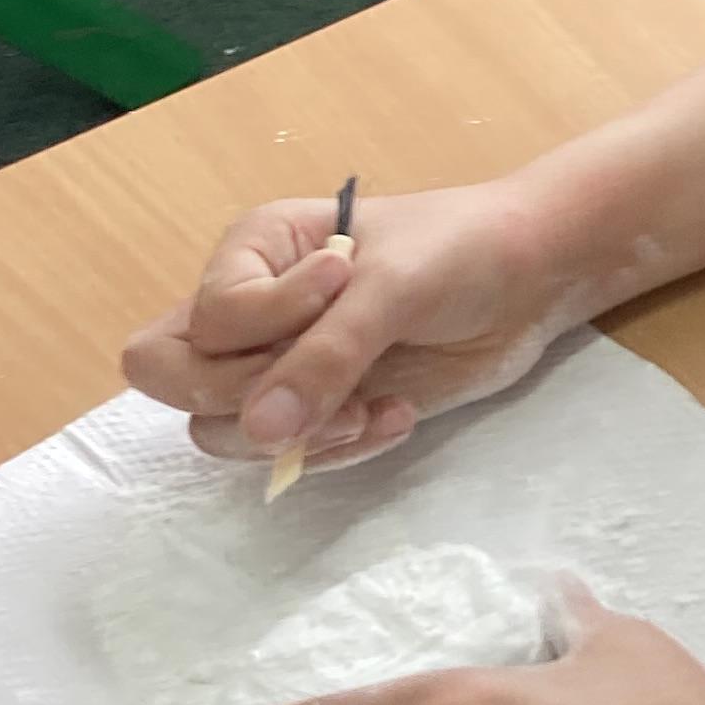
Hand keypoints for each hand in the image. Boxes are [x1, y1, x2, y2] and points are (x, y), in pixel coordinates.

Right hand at [122, 179, 578, 475]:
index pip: (201, 321)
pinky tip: (397, 415)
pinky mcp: (321, 409)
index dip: (259, 327)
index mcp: (253, 250)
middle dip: (244, 401)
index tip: (338, 292)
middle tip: (328, 390)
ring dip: (297, 435)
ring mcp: (281, 363)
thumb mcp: (393, 288)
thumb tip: (258, 430)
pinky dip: (336, 451)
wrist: (532, 280)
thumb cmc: (460, 251)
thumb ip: (324, 356)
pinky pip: (286, 454)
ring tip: (372, 409)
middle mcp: (250, 308)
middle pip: (172, 378)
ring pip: (223, 430)